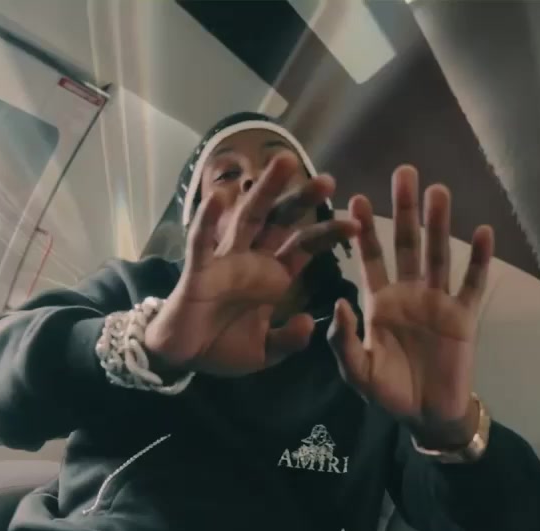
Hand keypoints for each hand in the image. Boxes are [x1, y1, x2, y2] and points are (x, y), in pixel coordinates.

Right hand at [145, 155, 358, 376]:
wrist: (184, 359)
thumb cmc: (224, 346)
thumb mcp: (266, 352)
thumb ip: (288, 340)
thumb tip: (308, 323)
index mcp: (273, 276)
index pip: (305, 246)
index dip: (328, 234)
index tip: (356, 224)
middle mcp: (253, 259)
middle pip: (280, 221)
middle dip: (302, 199)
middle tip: (328, 180)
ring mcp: (225, 260)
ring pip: (247, 217)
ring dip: (265, 190)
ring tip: (285, 162)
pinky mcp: (198, 269)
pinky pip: (203, 241)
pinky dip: (209, 219)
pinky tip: (220, 197)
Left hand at [328, 166, 494, 448]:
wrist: (426, 416)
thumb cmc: (389, 393)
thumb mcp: (357, 371)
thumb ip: (343, 340)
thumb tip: (337, 300)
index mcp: (379, 303)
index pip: (369, 259)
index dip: (363, 231)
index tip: (352, 198)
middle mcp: (409, 293)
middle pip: (406, 244)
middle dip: (403, 210)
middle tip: (404, 173)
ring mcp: (438, 301)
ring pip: (438, 254)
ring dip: (438, 224)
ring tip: (438, 191)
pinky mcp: (463, 316)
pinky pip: (472, 283)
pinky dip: (478, 258)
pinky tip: (483, 231)